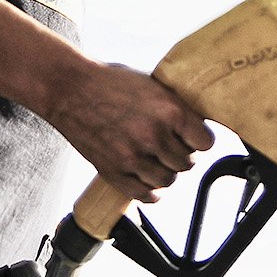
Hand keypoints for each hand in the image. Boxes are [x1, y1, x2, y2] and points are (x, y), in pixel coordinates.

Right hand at [48, 63, 213, 202]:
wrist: (70, 89)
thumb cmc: (109, 82)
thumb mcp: (152, 85)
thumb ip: (174, 107)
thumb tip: (195, 126)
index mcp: (170, 110)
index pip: (206, 143)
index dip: (200, 140)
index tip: (193, 138)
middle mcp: (154, 136)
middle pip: (187, 163)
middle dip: (182, 155)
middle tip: (171, 147)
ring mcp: (133, 157)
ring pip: (168, 180)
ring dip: (166, 172)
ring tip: (156, 160)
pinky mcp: (114, 171)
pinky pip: (144, 194)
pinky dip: (150, 191)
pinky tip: (147, 179)